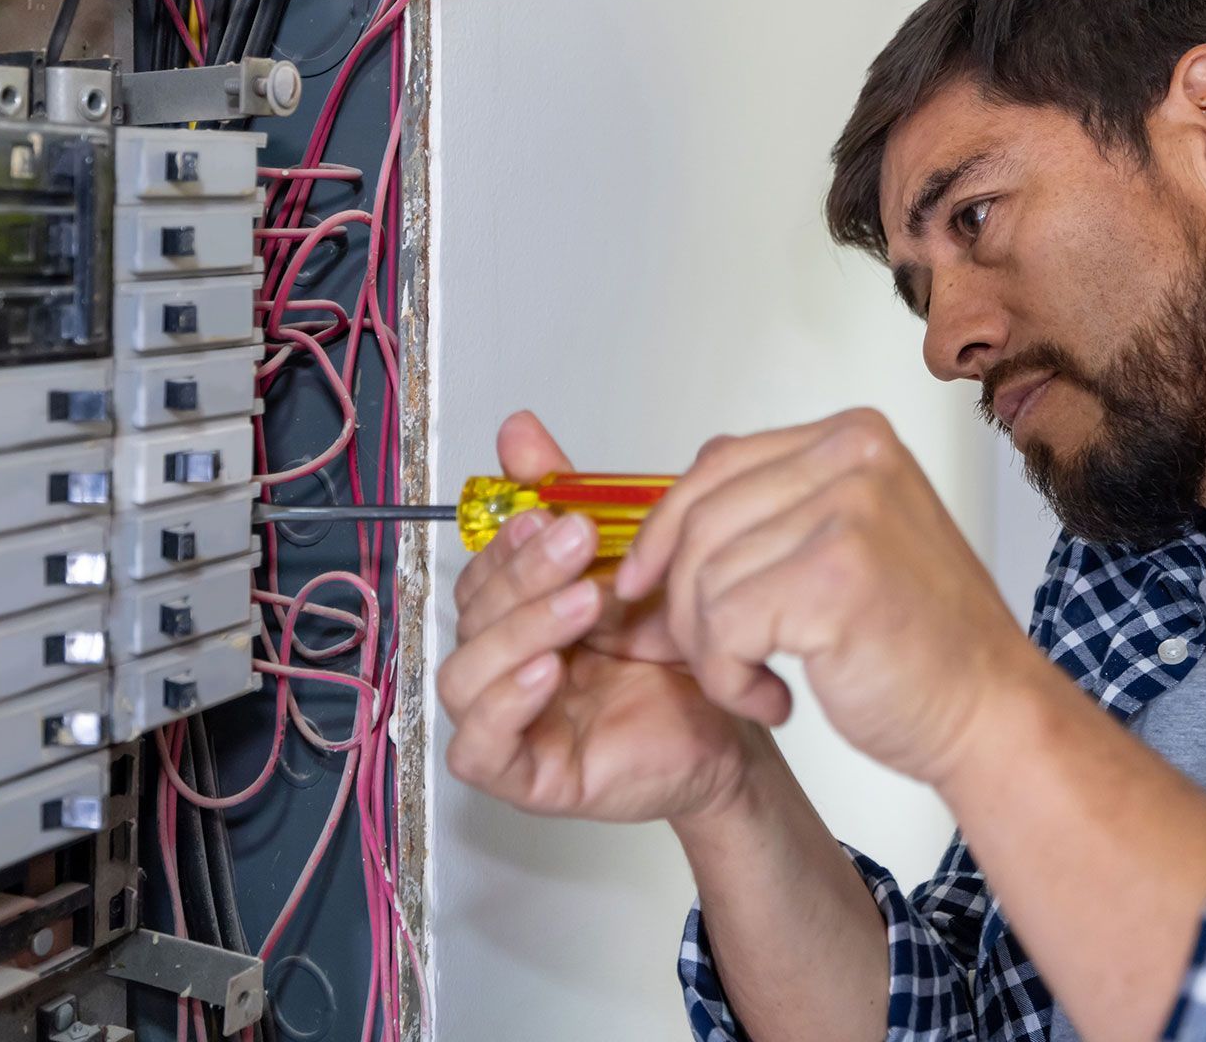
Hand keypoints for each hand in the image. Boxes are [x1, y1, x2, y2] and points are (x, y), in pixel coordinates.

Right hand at [438, 411, 755, 822]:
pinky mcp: (528, 778)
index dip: (503, 542)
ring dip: (519, 630)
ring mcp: (511, 722)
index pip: (480, 571)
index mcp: (522, 614)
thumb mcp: (632, 558)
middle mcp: (506, 665)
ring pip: (463, 675)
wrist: (743, 720)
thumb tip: (517, 428)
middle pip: (469, 615)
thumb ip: (570, 495)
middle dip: (520, 574)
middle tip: (577, 542)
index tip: (548, 510)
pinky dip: (505, 705)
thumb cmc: (685, 649)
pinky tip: (549, 671)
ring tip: (584, 604)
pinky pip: (480, 749)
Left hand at [615, 408, 1030, 784]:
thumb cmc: (920, 645)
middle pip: (701, 519)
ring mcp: (849, 512)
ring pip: (704, 578)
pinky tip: (773, 699)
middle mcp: (854, 458)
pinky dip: (730, 679)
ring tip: (758, 681)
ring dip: (713, 652)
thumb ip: (773, 511)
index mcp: (854, 438)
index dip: (665, 527)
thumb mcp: (846, 543)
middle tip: (719, 658)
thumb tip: (664, 522)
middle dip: (683, 602)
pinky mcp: (834, 578)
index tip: (642, 579)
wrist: (990, 715)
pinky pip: (724, 627)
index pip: (718, 463)